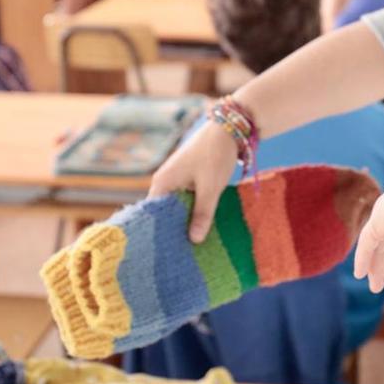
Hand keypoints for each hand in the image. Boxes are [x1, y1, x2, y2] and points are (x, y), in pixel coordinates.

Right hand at [149, 121, 238, 241]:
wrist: (230, 128)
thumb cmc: (215, 155)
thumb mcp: (210, 188)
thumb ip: (202, 214)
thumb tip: (193, 240)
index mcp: (162, 183)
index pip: (153, 215)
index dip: (159, 233)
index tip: (166, 253)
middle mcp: (165, 181)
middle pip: (165, 212)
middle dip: (174, 229)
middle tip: (181, 255)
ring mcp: (177, 179)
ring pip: (178, 206)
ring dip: (186, 221)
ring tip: (192, 246)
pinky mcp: (190, 177)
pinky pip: (188, 199)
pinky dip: (194, 210)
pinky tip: (203, 225)